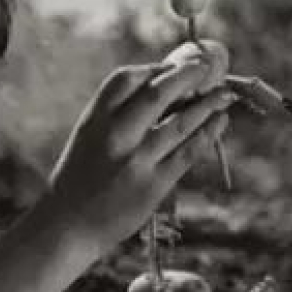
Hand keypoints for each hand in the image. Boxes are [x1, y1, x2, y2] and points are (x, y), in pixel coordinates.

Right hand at [45, 41, 232, 254]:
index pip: (126, 78)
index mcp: (95, 118)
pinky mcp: (154, 184)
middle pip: (158, 92)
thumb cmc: (82, 175)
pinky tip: (220, 121)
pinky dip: (208, 132)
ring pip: (181, 121)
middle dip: (187, 75)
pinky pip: (189, 151)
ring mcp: (137, 160)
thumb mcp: (90, 134)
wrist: (67, 226)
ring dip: (208, 104)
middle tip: (204, 67)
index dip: (154, 67)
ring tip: (224, 94)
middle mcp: (116, 135)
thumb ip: (118, 111)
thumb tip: (164, 84)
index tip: (174, 65)